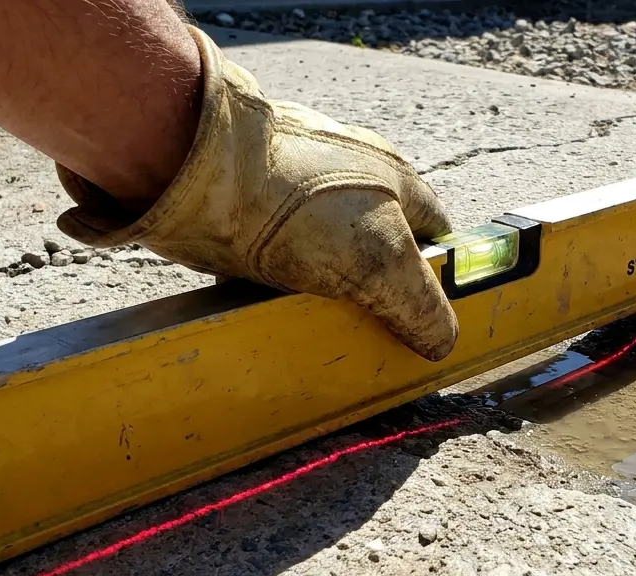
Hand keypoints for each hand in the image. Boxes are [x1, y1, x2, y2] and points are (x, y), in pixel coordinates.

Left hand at [54, 25, 458, 360]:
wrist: (195, 173)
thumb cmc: (299, 204)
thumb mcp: (381, 263)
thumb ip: (421, 306)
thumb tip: (440, 342)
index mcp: (394, 177)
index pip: (436, 234)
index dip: (437, 278)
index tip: (425, 320)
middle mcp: (348, 176)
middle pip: (375, 247)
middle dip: (370, 292)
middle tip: (363, 332)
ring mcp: (295, 188)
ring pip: (320, 255)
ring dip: (314, 291)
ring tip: (306, 324)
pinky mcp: (247, 204)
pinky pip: (268, 254)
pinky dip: (266, 283)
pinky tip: (260, 306)